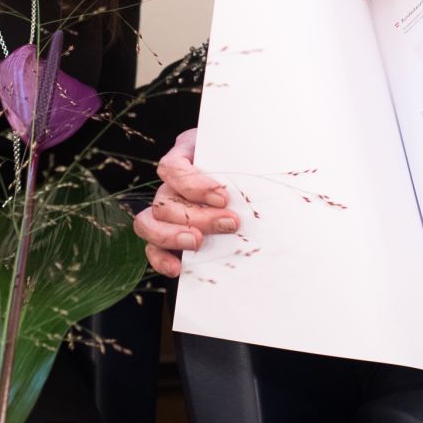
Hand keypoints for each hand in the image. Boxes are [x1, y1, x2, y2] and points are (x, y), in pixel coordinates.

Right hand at [133, 128, 238, 276]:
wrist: (251, 176)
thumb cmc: (247, 162)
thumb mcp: (246, 154)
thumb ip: (250, 160)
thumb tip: (272, 166)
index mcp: (186, 156)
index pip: (172, 167)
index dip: (192, 183)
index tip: (223, 196)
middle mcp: (171, 184)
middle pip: (165, 199)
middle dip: (197, 215)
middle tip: (229, 223)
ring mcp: (166, 210)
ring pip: (150, 222)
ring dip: (172, 235)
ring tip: (197, 242)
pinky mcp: (166, 236)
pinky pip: (152, 248)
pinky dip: (161, 258)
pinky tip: (178, 267)